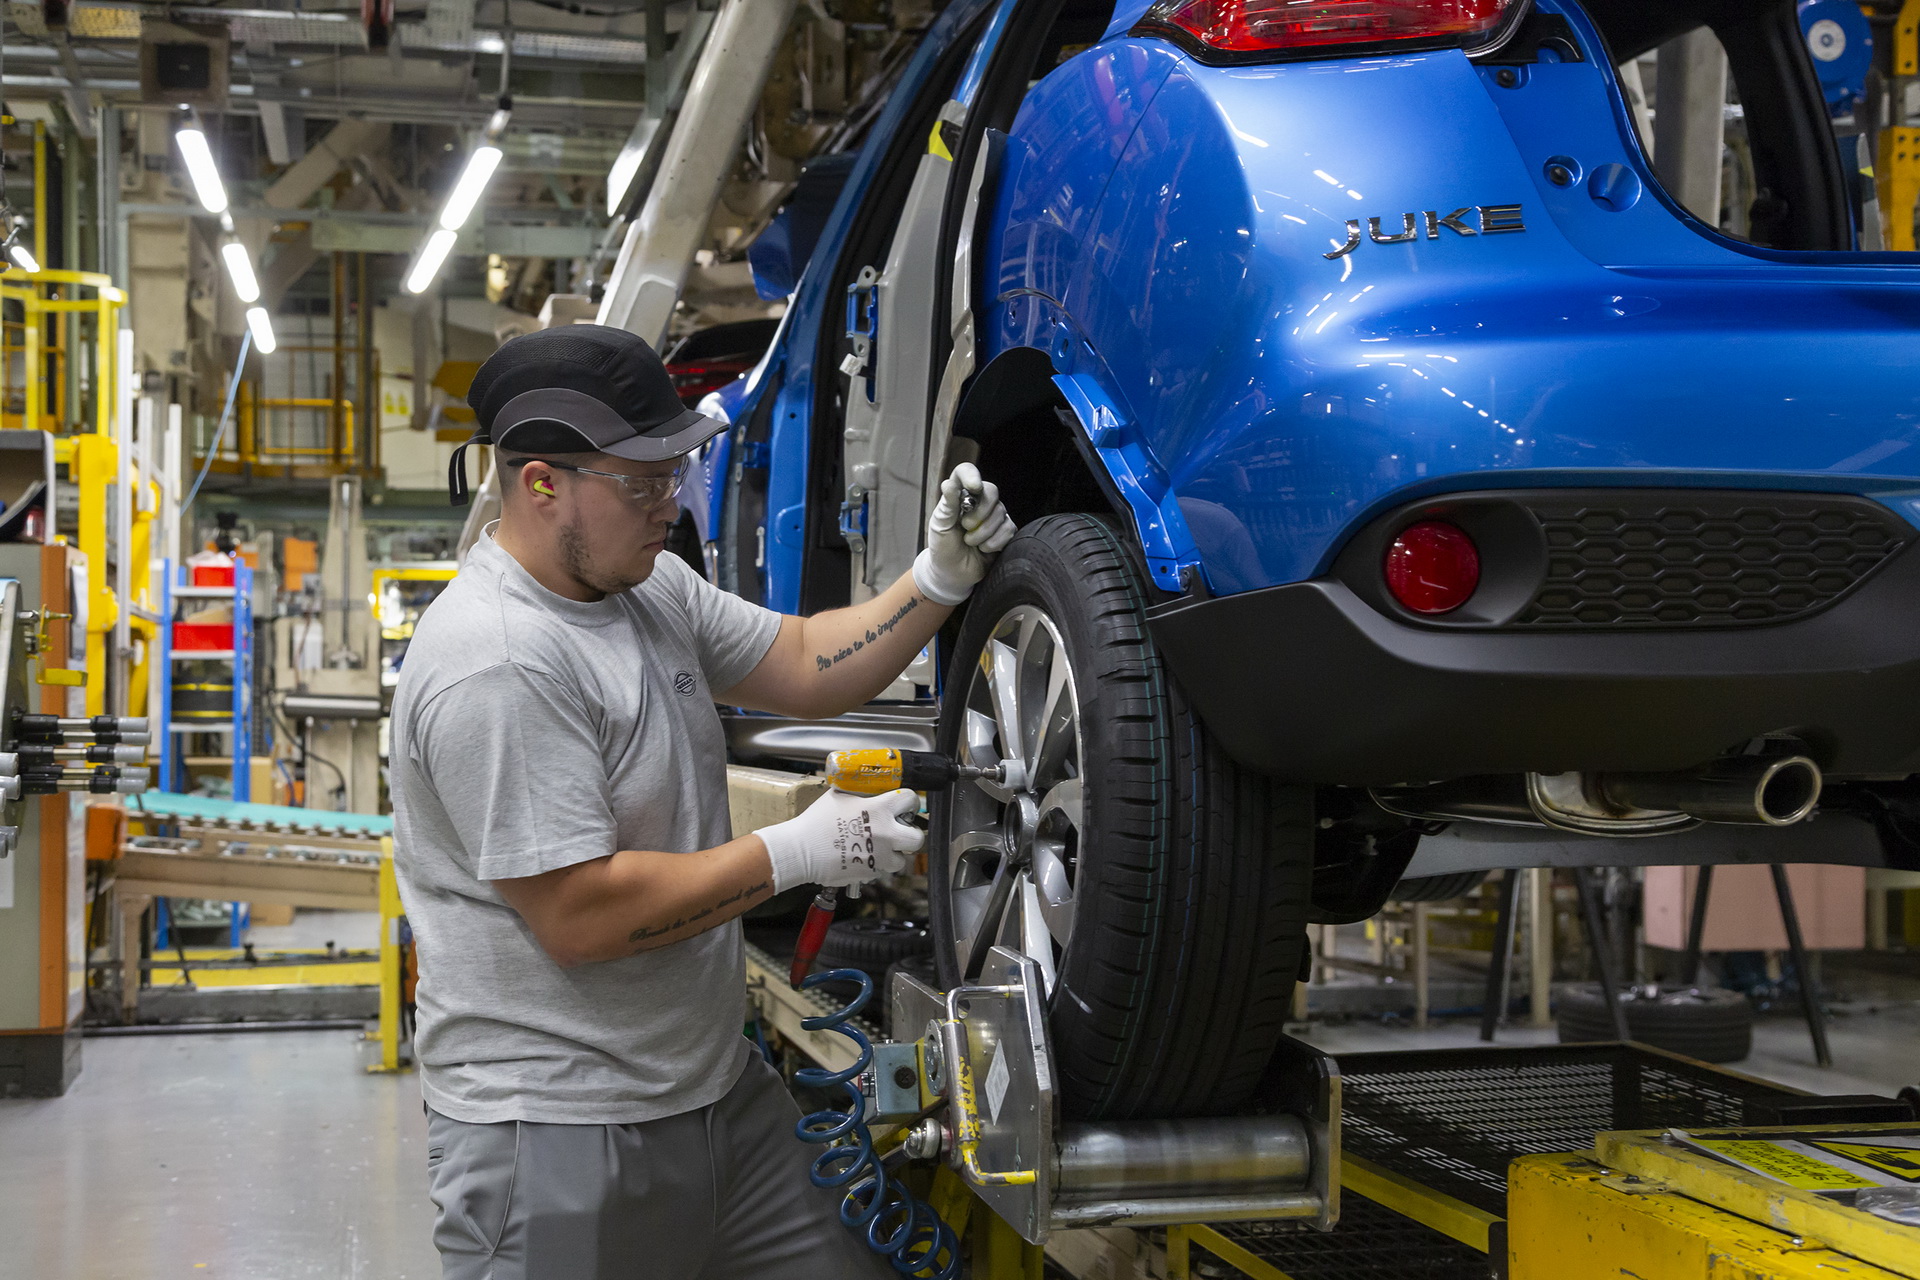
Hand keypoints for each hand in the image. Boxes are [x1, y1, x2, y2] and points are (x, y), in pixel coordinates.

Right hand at [756, 787, 924, 892]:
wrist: (801, 850)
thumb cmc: (816, 821)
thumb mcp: (839, 796)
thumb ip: (860, 793)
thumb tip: (868, 788)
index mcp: (879, 809)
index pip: (911, 799)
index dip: (909, 801)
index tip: (904, 805)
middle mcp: (885, 834)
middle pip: (917, 838)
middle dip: (910, 835)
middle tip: (898, 832)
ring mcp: (880, 856)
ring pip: (901, 860)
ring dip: (892, 855)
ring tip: (877, 849)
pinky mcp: (870, 874)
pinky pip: (882, 872)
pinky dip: (876, 867)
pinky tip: (861, 858)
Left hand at [913, 462, 1016, 605]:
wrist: (952, 574)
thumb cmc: (943, 548)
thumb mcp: (940, 526)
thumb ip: (948, 504)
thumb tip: (949, 483)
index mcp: (959, 496)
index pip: (966, 472)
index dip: (971, 476)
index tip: (973, 488)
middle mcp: (979, 502)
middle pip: (991, 491)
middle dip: (980, 512)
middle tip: (965, 526)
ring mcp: (994, 517)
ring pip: (1000, 513)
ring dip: (983, 532)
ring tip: (970, 542)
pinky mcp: (1005, 532)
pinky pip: (1008, 529)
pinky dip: (994, 542)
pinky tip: (983, 549)